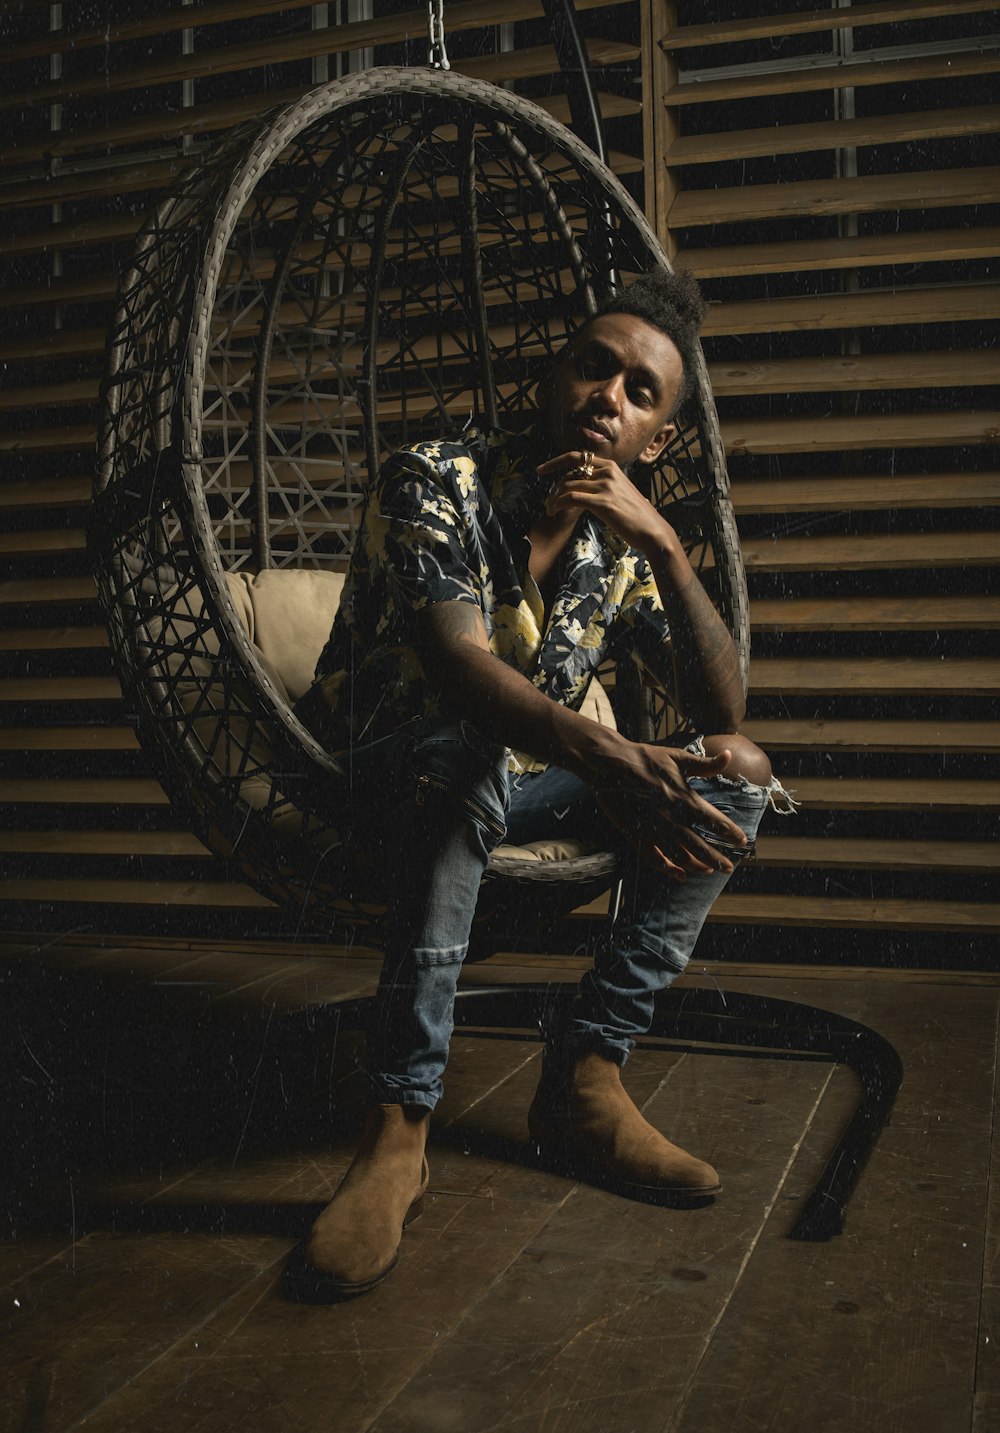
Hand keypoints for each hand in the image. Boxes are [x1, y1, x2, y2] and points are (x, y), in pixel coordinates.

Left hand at [537, 450, 676, 557]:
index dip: (556, 462)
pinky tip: (554, 512)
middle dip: (554, 488)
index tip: (541, 470)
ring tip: (550, 510)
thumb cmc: (636, 516)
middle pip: (569, 472)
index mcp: (611, 467)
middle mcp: (608, 472)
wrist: (652, 530)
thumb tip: (581, 488)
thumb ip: (603, 485)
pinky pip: (571, 497)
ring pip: (567, 485)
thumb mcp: (620, 492)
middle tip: (547, 502)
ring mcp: (605, 486)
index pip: (577, 457)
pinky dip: (558, 504)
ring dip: (553, 498)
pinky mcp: (602, 502)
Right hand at [580, 738, 746, 882]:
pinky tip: (680, 876)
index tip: (743, 841)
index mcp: (685, 799)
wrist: (610, 764)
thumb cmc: (645, 758)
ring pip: (681, 856)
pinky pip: (655, 859)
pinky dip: (669, 870)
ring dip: (698, 866)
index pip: (715, 822)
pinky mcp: (637, 835)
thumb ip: (705, 764)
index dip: (730, 833)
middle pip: (701, 846)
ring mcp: (654, 829)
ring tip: (709, 869)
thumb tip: (729, 755)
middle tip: (730, 867)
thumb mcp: (678, 758)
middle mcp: (672, 818)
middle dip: (718, 858)